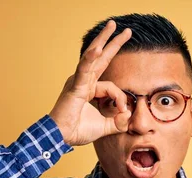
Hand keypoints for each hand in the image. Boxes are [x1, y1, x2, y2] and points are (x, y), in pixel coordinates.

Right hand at [49, 20, 131, 145]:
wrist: (62, 137)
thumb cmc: (77, 131)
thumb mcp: (104, 127)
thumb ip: (118, 122)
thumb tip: (129, 116)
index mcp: (89, 89)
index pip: (112, 87)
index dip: (121, 99)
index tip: (123, 112)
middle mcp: (84, 81)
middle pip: (101, 58)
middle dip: (113, 43)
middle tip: (125, 30)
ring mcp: (78, 81)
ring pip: (93, 57)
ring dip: (103, 40)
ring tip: (113, 25)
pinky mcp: (75, 86)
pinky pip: (84, 69)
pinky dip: (91, 58)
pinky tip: (98, 48)